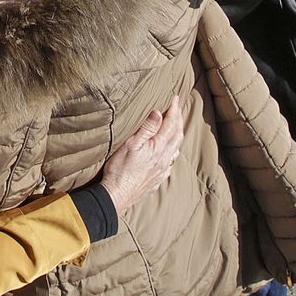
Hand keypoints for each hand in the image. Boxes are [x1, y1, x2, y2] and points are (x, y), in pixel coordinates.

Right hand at [99, 95, 184, 213]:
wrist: (117, 196)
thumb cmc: (119, 170)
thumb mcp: (130, 145)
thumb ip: (146, 129)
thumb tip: (158, 113)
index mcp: (157, 148)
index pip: (170, 124)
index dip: (174, 110)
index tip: (176, 98)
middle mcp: (164, 158)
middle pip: (177, 136)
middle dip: (179, 120)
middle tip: (178, 108)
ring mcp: (162, 170)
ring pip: (176, 150)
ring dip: (177, 136)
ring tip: (176, 127)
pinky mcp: (157, 179)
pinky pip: (170, 163)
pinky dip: (172, 153)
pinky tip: (169, 153)